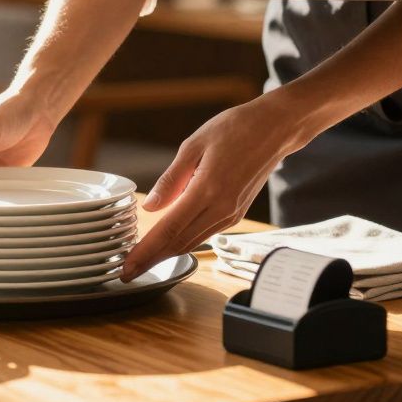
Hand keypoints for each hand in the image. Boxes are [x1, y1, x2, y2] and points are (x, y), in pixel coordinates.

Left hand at [121, 93, 314, 281]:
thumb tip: (149, 206)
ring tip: (143, 261)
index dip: (146, 252)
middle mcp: (221, 208)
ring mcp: (231, 214)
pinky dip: (184, 242)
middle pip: (179, 244)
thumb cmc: (234, 129)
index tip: (128, 267)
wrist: (274, 130)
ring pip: (192, 243)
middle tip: (127, 272)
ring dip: (166, 255)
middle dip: (151, 260)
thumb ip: (171, 179)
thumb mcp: (194, 145)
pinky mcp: (236, 214)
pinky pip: (204, 234)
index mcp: (207, 189)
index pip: (169, 230)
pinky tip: (169, 243)